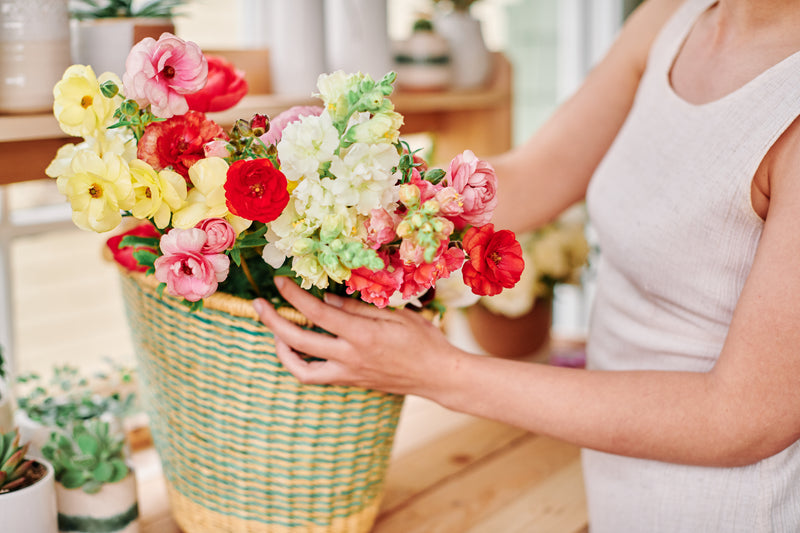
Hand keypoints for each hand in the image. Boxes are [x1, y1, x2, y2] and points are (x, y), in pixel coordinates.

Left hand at [252, 277, 462, 395]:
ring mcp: (348, 374)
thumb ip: (358, 309)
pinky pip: (315, 376)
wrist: (438, 377)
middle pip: (297, 341)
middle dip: (272, 321)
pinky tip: (297, 348)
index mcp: (362, 335)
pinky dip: (299, 363)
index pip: (317, 313)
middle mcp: (350, 358)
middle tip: (258, 304)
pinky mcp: (350, 382)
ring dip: (281, 349)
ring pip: (300, 369)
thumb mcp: (395, 315)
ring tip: (274, 331)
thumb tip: (327, 301)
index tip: (280, 281)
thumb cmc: (424, 340)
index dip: (294, 295)